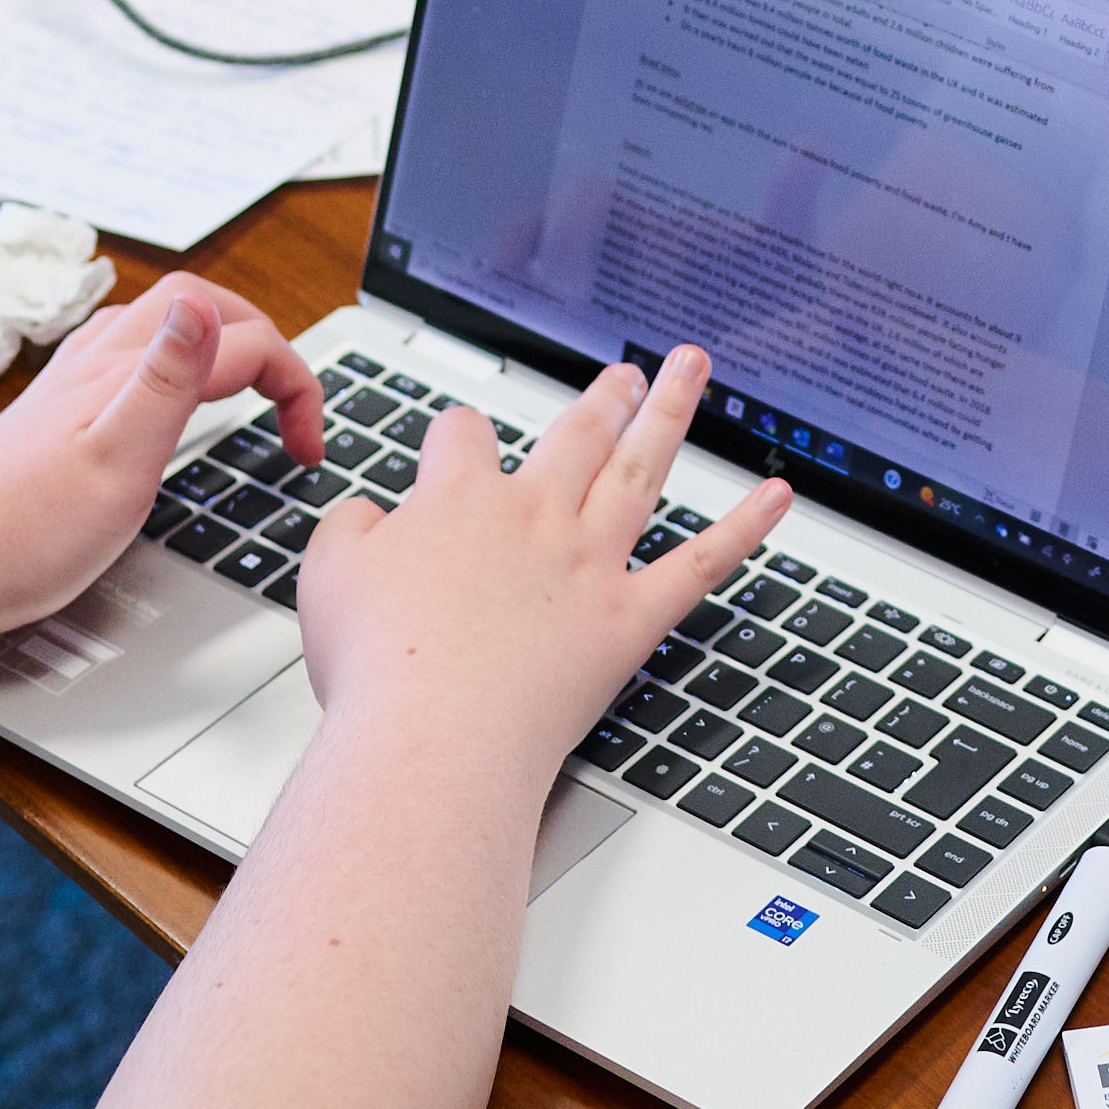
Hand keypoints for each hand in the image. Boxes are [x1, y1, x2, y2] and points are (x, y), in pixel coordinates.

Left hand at [0, 273, 324, 668]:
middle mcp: (97, 360)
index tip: (306, 449)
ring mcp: (72, 381)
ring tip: (245, 385)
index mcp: (126, 370)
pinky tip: (163, 400)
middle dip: (263, 339)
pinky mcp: (55, 410)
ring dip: (217, 340)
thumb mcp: (116, 465)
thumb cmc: (21, 533)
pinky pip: (127, 353)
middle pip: (200, 305)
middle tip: (290, 401)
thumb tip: (205, 305)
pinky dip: (171, 360)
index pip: (242, 340)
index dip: (294, 384)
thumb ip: (166, 382)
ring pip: (160, 324)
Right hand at [290, 346, 788, 785]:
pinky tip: (780, 493)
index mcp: (459, 500)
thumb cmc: (379, 670)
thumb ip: (350, 532)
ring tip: (689, 372)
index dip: (458, 435)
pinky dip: (747, 527)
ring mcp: (589, 562)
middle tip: (624, 374)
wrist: (433, 735)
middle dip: (600, 399)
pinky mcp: (630, 619)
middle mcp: (534, 516)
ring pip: (640, 468)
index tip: (458, 442)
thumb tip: (366, 516)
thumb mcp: (329, 580)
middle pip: (574, 433)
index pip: (462, 436)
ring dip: (670, 413)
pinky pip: (703, 563)